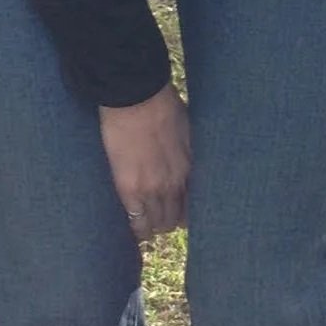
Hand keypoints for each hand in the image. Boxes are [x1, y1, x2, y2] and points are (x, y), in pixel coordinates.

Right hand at [99, 87, 190, 240]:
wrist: (136, 96)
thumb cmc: (161, 103)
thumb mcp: (187, 128)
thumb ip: (187, 150)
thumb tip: (186, 157)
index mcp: (191, 167)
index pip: (195, 205)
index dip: (186, 212)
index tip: (180, 212)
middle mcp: (176, 182)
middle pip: (177, 218)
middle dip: (169, 220)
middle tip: (160, 217)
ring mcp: (153, 188)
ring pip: (158, 224)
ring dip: (153, 226)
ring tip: (146, 223)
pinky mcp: (129, 189)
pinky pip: (136, 222)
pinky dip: (137, 229)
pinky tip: (134, 228)